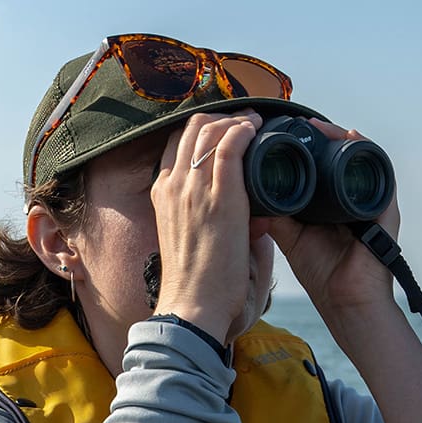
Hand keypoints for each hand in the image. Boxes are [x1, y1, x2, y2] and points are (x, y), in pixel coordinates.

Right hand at [151, 110, 263, 343]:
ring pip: (209, 129)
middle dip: (220, 117)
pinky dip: (245, 130)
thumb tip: (255, 217)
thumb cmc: (197, 284)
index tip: (224, 131)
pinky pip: (230, 145)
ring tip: (256, 123)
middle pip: (191, 128)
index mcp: (163, 194)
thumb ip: (213, 221)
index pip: (176, 144)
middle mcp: (174, 185)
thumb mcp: (191, 241)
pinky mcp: (220, 197)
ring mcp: (194, 188)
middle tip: (245, 122)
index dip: (201, 130)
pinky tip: (258, 130)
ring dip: (236, 119)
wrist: (191, 305)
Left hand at [267, 118, 400, 316]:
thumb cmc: (323, 275)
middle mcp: (352, 197)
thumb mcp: (290, 237)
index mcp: (331, 203)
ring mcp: (371, 200)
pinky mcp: (386, 208)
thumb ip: (274, 214)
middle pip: (341, 156)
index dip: (307, 148)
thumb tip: (246, 191)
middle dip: (323, 137)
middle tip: (302, 124)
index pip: (321, 166)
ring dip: (341, 138)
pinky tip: (350, 138)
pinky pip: (380, 171)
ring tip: (320, 127)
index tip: (286, 134)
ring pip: (359, 157)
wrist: (347, 303)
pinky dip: (366, 152)